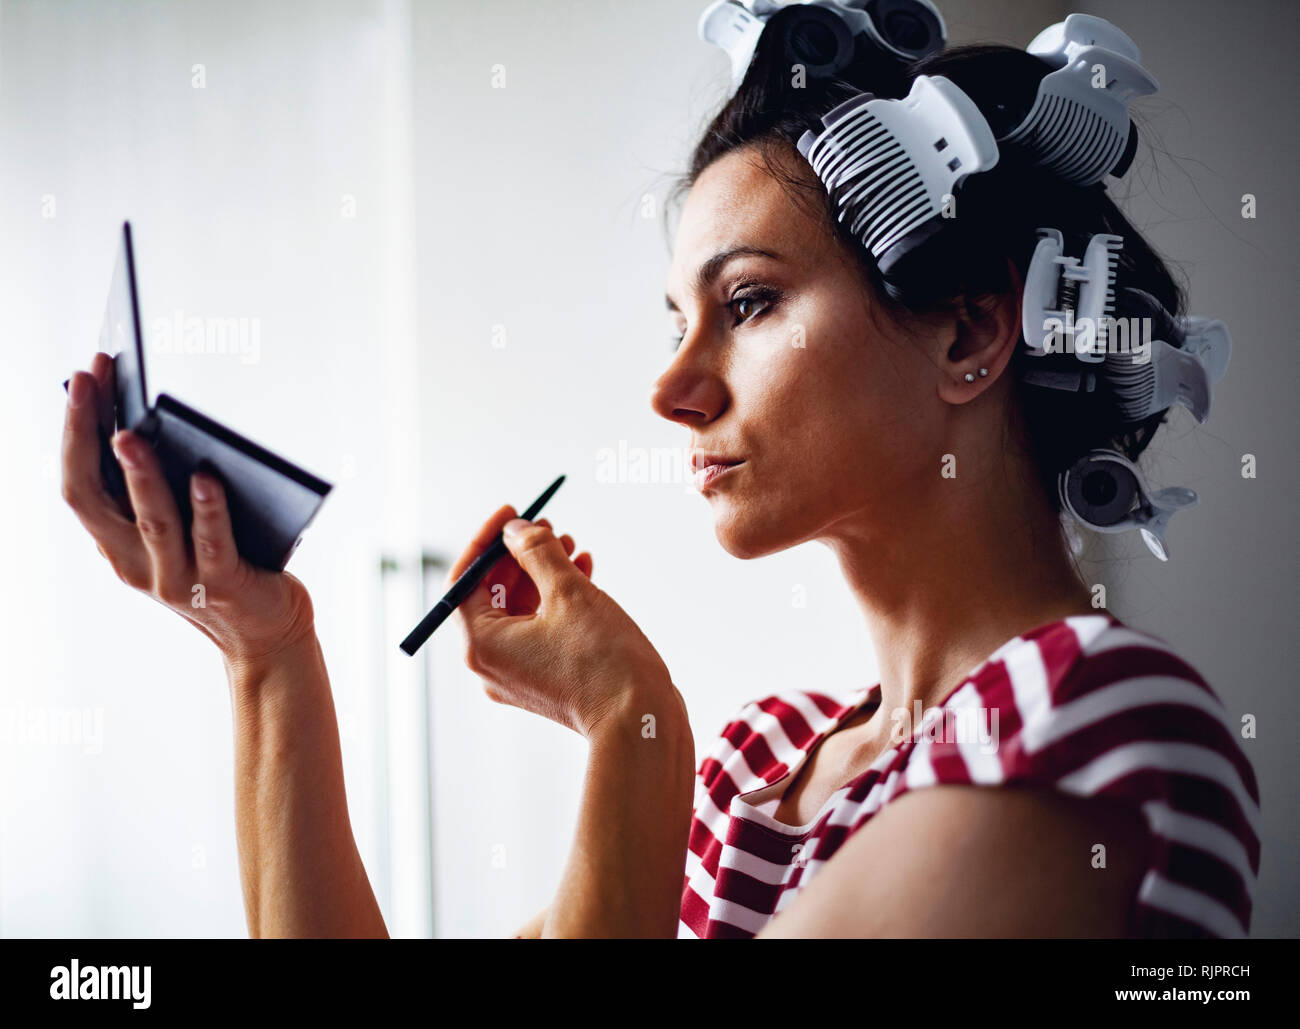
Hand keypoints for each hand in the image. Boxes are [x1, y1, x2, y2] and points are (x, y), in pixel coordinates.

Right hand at [60, 352, 315, 670]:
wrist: (267, 634)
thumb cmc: (227, 565)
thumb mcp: (182, 526)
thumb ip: (166, 489)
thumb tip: (153, 421)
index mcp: (118, 543)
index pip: (80, 481)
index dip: (76, 428)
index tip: (83, 376)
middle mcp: (135, 563)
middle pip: (95, 496)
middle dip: (88, 433)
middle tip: (91, 382)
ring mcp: (176, 579)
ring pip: (151, 521)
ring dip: (139, 475)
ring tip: (131, 433)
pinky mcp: (222, 585)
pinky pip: (212, 542)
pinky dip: (208, 508)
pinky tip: (207, 476)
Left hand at [450, 505, 674, 737]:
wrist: (641, 721)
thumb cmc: (603, 660)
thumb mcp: (569, 592)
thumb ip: (537, 552)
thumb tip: (516, 530)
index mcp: (482, 644)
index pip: (465, 580)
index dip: (487, 541)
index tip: (512, 511)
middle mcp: (491, 664)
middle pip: (491, 594)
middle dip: (520, 555)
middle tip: (547, 526)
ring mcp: (518, 675)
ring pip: (519, 610)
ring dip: (542, 573)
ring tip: (572, 544)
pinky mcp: (545, 679)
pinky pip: (538, 629)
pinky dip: (555, 600)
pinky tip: (583, 572)